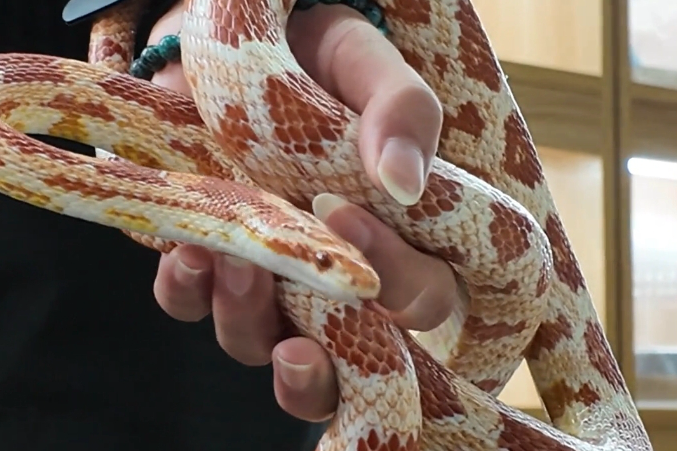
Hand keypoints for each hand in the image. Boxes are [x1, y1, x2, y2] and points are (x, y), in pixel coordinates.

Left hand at [150, 1, 459, 422]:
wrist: (244, 44)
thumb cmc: (323, 59)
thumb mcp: (369, 70)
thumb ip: (402, 115)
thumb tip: (405, 183)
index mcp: (394, 241)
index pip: (418, 297)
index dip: (391, 278)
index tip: (344, 213)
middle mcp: (332, 274)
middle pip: (340, 358)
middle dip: (315, 367)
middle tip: (295, 331)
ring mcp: (269, 275)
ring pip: (259, 342)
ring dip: (244, 320)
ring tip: (232, 263)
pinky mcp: (211, 258)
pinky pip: (191, 301)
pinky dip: (186, 290)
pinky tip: (187, 252)